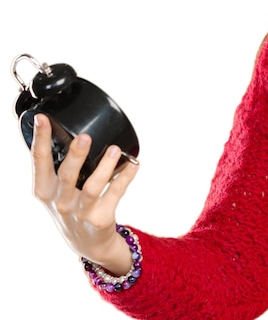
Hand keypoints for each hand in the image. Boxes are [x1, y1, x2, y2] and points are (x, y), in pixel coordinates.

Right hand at [31, 113, 138, 273]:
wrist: (88, 245)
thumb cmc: (72, 208)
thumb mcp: (56, 192)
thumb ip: (59, 167)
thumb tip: (71, 131)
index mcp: (45, 190)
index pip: (39, 161)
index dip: (40, 139)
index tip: (43, 119)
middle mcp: (60, 201)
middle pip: (66, 174)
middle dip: (76, 155)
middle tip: (84, 136)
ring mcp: (80, 212)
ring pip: (93, 186)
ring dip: (105, 166)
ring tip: (115, 149)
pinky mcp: (101, 218)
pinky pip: (115, 193)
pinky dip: (126, 177)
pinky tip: (133, 163)